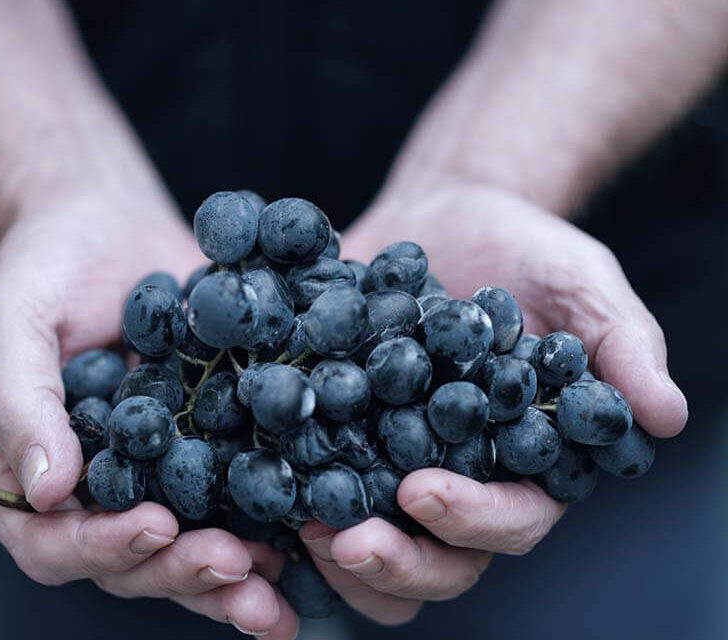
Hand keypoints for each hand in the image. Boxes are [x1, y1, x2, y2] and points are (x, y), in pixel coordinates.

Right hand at [0, 198, 298, 639]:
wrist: (112, 225)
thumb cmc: (45, 267)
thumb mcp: (12, 323)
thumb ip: (20, 403)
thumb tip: (47, 493)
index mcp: (33, 472)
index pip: (53, 542)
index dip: (103, 547)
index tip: (157, 525)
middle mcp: (98, 487)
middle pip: (132, 559)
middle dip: (183, 571)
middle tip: (236, 566)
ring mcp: (158, 471)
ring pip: (189, 541)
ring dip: (232, 570)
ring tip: (275, 578)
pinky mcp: (210, 443)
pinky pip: (234, 490)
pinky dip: (267, 516)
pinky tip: (305, 524)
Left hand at [300, 180, 687, 623]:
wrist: (446, 216)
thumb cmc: (526, 254)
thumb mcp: (581, 285)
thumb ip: (623, 346)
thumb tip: (668, 415)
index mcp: (520, 465)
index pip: (507, 521)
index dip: (468, 521)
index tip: (419, 490)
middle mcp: (455, 479)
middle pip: (432, 559)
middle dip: (390, 559)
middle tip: (339, 537)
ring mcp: (386, 460)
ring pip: (366, 544)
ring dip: (332, 551)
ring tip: (294, 523)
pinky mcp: (333, 431)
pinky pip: (306, 480)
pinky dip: (279, 492)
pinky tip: (249, 474)